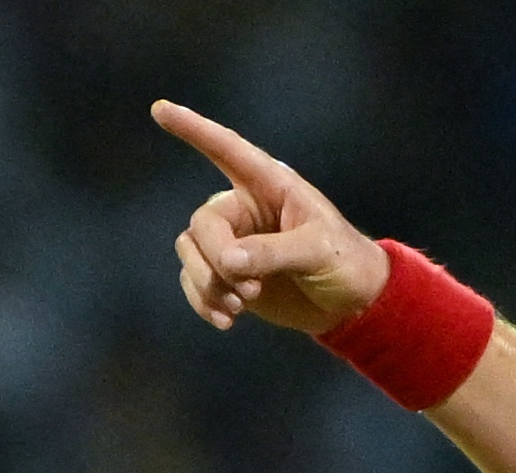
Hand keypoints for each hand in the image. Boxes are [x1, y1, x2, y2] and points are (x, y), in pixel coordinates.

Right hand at [152, 100, 389, 333]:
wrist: (355, 304)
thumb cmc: (346, 262)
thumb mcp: (318, 251)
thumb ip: (274, 252)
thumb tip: (227, 261)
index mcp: (271, 186)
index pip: (228, 150)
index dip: (195, 129)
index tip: (160, 109)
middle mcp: (245, 209)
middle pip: (204, 223)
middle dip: (216, 257)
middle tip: (247, 289)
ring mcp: (233, 242)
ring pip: (192, 252)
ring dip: (208, 282)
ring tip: (240, 306)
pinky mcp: (228, 275)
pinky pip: (196, 281)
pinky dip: (204, 301)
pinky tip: (226, 321)